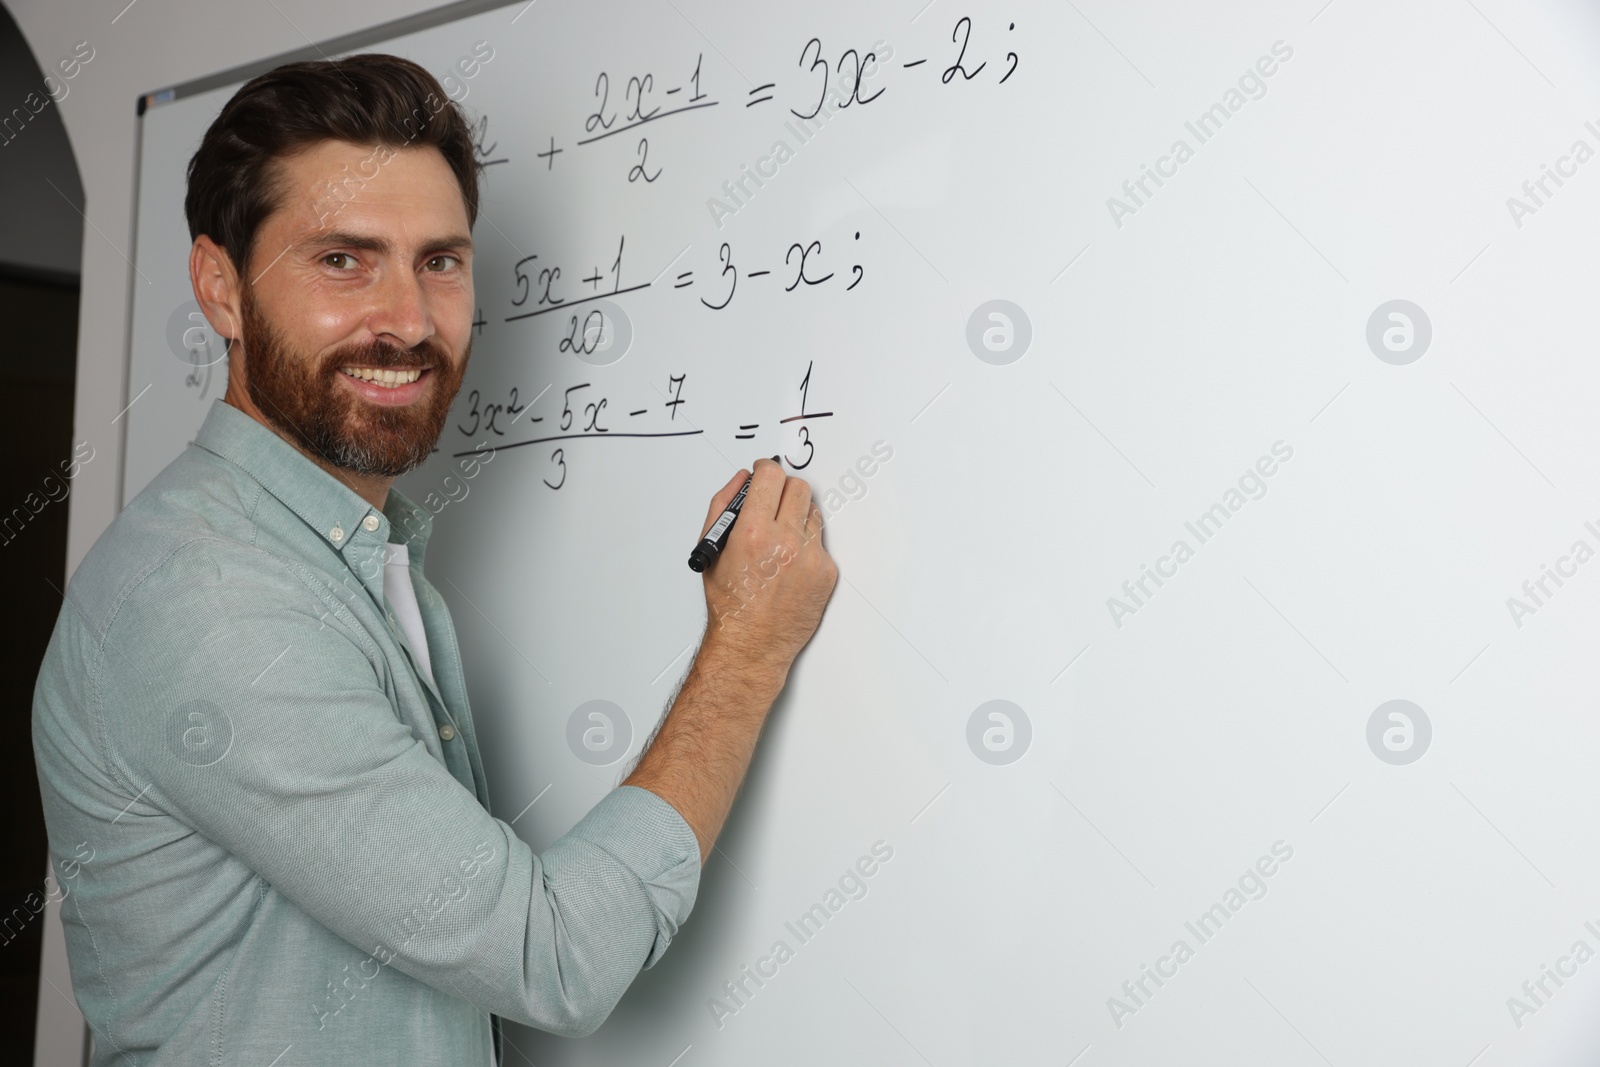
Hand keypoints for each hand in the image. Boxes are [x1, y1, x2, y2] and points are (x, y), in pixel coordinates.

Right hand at [697, 458, 837, 677]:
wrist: (751, 644)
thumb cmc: (730, 604)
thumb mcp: (712, 549)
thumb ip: (724, 506)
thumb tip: (741, 479)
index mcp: (754, 533)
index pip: (771, 477)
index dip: (766, 469)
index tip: (764, 472)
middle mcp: (786, 543)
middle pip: (798, 488)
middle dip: (783, 489)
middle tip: (773, 501)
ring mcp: (811, 558)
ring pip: (813, 512)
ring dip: (797, 516)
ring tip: (780, 537)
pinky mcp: (827, 572)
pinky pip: (820, 542)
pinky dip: (806, 545)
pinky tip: (790, 562)